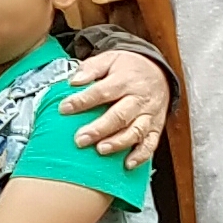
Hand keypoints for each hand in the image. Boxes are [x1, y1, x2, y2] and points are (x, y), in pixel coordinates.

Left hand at [60, 50, 171, 168]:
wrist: (158, 70)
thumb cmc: (128, 67)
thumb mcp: (108, 59)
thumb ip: (90, 68)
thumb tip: (73, 81)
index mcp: (125, 80)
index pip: (102, 91)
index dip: (82, 101)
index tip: (64, 108)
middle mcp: (139, 98)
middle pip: (120, 115)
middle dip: (99, 129)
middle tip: (80, 139)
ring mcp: (149, 114)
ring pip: (136, 131)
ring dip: (119, 143)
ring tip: (101, 150)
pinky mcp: (156, 126)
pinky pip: (151, 143)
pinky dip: (141, 155)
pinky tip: (128, 164)